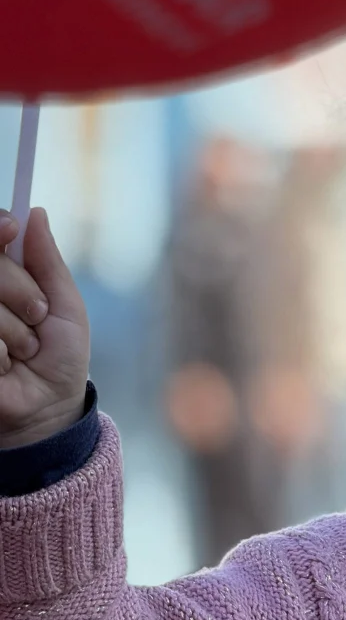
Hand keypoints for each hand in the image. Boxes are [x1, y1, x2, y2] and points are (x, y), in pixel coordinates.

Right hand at [0, 208, 89, 448]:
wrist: (48, 406)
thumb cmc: (58, 355)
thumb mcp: (64, 305)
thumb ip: (47, 262)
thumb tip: (36, 213)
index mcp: (0, 273)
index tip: (10, 227)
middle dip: (22, 291)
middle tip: (38, 317)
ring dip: (14, 331)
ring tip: (22, 350)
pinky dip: (0, 354)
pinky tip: (4, 366)